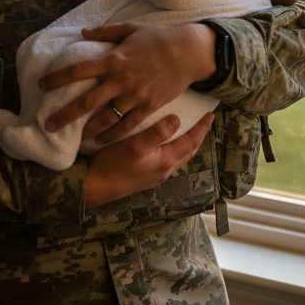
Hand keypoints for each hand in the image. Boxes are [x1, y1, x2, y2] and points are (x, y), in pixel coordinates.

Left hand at [38, 22, 215, 144]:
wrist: (189, 52)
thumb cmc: (158, 38)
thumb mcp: (130, 29)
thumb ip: (105, 33)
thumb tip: (82, 32)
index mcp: (114, 60)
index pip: (78, 70)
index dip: (57, 78)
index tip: (41, 85)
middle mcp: (121, 80)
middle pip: (86, 102)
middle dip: (64, 115)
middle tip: (48, 125)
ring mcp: (135, 96)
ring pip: (105, 119)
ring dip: (87, 131)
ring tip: (75, 138)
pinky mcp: (149, 107)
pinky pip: (126, 126)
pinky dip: (112, 135)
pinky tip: (101, 141)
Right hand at [84, 112, 214, 208]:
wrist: (94, 188)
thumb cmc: (112, 165)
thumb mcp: (134, 145)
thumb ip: (157, 133)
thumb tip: (177, 120)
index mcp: (165, 161)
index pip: (190, 142)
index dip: (201, 128)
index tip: (211, 115)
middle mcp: (164, 170)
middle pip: (188, 151)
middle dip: (198, 136)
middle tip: (205, 122)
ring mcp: (155, 176)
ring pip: (179, 157)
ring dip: (187, 144)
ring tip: (190, 131)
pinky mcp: (146, 178)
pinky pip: (169, 161)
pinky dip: (175, 150)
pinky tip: (167, 146)